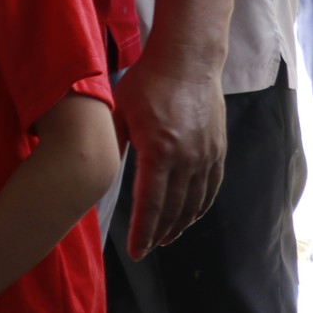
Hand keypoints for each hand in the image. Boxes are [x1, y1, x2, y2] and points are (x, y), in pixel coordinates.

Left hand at [114, 57, 224, 257]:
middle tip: (147, 248)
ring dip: (179, 224)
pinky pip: (210, 188)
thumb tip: (95, 167)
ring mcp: (206, 156)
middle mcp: (186, 158)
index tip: (136, 251)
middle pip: (173, 209)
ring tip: (165, 237)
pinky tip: (190, 216)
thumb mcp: (118, 110)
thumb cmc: (146, 82)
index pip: (150, 203)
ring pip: (194, 202)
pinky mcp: (217, 150)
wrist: (187, 61)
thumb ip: (111, 142)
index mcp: (158, 150)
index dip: (142, 231)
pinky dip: (200, 207)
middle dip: (159, 232)